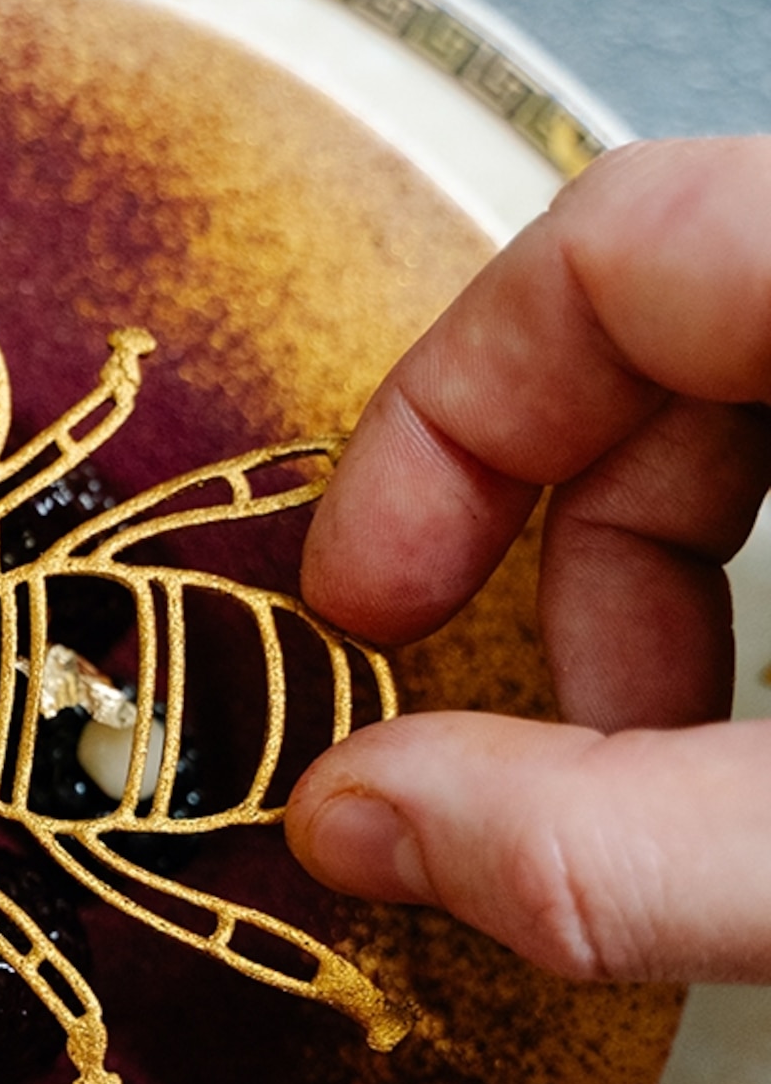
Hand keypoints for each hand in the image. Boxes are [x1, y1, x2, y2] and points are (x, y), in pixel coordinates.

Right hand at [290, 135, 770, 979]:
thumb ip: (618, 845)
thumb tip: (353, 822)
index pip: (612, 238)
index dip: (446, 419)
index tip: (371, 603)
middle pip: (679, 323)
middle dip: (578, 552)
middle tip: (550, 756)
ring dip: (680, 583)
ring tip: (674, 769)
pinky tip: (766, 738)